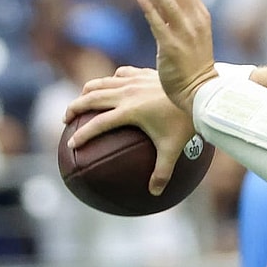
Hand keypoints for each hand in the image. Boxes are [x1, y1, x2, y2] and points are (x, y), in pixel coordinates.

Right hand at [64, 66, 195, 195]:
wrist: (200, 91)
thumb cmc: (186, 121)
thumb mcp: (174, 149)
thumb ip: (162, 172)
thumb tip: (155, 194)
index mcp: (130, 111)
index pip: (98, 124)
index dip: (83, 135)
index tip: (72, 145)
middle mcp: (127, 93)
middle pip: (92, 98)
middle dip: (75, 108)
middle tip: (66, 119)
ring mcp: (135, 80)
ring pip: (102, 83)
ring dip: (87, 91)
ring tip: (81, 100)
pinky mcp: (144, 73)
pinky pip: (121, 74)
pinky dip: (111, 80)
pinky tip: (112, 85)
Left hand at [137, 0, 218, 113]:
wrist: (201, 90)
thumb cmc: (194, 63)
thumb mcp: (192, 34)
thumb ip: (179, 12)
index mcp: (201, 17)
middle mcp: (195, 22)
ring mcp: (185, 35)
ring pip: (169, 4)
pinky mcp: (172, 47)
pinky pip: (159, 24)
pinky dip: (151, 9)